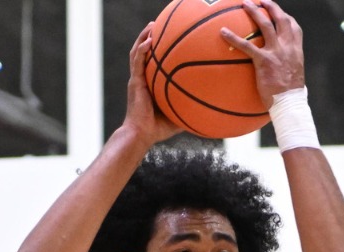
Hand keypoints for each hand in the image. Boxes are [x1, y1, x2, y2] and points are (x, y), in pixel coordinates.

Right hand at [122, 24, 182, 145]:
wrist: (141, 135)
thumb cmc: (157, 129)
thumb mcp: (178, 114)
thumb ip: (189, 107)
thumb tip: (209, 108)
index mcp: (148, 84)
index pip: (150, 62)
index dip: (155, 49)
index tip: (165, 38)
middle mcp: (141, 79)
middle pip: (142, 53)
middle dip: (148, 37)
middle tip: (156, 25)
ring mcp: (137, 80)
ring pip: (137, 53)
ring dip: (143, 37)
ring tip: (151, 26)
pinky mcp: (135, 83)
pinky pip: (137, 62)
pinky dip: (142, 50)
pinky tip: (149, 41)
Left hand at [221, 0, 305, 100]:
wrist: (289, 102)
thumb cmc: (290, 95)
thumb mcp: (295, 76)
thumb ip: (288, 67)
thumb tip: (282, 70)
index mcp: (296, 50)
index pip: (294, 27)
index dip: (286, 17)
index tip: (279, 13)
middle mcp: (287, 47)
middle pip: (280, 19)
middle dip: (271, 7)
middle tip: (261, 0)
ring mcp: (276, 52)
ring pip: (265, 25)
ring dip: (255, 12)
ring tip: (244, 3)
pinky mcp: (263, 61)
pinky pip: (246, 46)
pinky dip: (234, 37)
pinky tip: (223, 32)